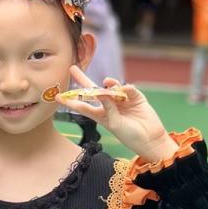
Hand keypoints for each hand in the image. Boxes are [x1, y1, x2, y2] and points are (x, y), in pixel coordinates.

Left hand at [58, 65, 177, 162]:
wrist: (150, 139)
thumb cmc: (130, 136)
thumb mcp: (114, 124)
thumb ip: (108, 107)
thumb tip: (103, 90)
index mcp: (100, 115)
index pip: (83, 106)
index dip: (71, 101)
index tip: (57, 96)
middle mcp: (109, 106)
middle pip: (93, 90)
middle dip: (83, 79)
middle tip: (72, 69)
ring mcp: (122, 100)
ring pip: (111, 88)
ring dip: (108, 84)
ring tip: (108, 82)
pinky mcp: (135, 97)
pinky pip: (128, 89)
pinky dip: (125, 88)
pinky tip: (124, 90)